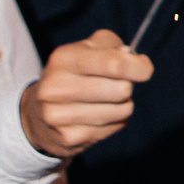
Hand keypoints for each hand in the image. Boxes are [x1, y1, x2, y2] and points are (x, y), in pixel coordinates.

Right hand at [21, 30, 153, 158]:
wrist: (37, 116)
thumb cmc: (72, 75)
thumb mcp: (85, 50)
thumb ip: (111, 45)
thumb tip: (136, 59)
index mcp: (63, 59)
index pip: (113, 64)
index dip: (138, 67)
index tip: (145, 69)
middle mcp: (56, 87)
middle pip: (121, 89)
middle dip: (128, 86)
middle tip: (117, 85)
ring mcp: (60, 116)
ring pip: (121, 110)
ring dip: (123, 105)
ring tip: (107, 101)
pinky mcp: (69, 138)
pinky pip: (113, 128)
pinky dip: (114, 121)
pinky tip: (97, 116)